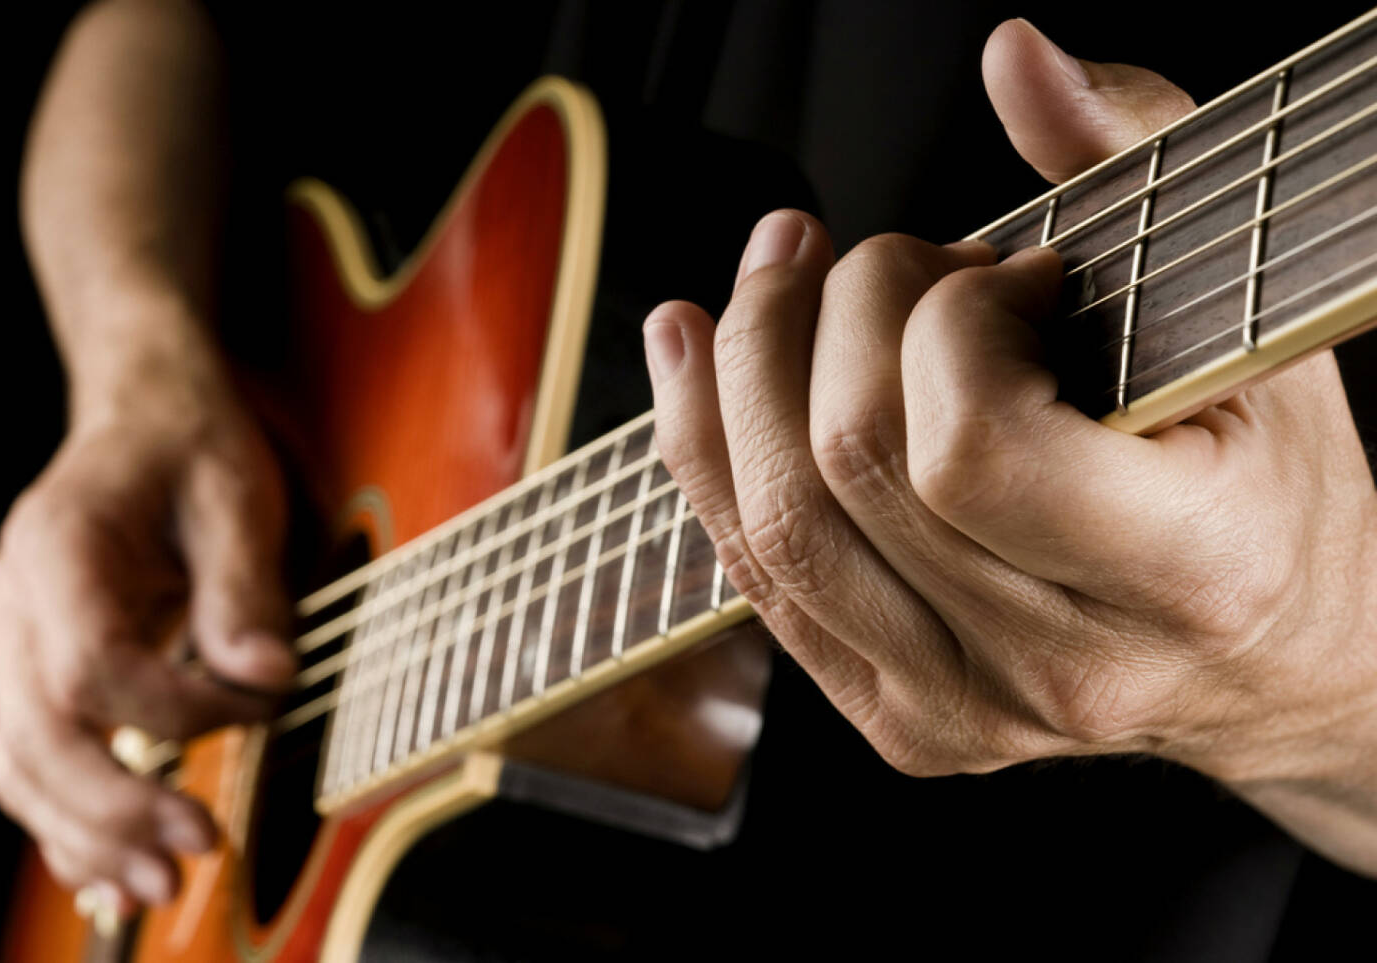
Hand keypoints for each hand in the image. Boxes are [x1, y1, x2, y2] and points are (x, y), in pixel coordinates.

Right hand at [0, 348, 295, 910]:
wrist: (141, 414)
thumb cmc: (189, 446)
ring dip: (85, 836)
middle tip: (198, 853)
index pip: (92, 666)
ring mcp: (10, 643)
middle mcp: (12, 603)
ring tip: (160, 888)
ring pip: (19, 765)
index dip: (178, 710)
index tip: (259, 703)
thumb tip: (262, 678)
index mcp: (56, 546)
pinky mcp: (31, 673)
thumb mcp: (237, 493)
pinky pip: (30, 763)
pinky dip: (68, 823)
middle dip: (117, 807)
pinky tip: (113, 871)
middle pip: (35, 734)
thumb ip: (245, 587)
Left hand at [645, 20, 1376, 873]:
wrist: (1274, 657)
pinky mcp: (896, 718)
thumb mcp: (1241, 305)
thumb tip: (1013, 58)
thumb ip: (1134, 157)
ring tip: (770, 272)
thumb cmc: (1269, 476)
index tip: (998, 276)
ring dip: (738, 367)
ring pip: (773, 526)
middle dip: (833, 314)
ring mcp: (963, 708)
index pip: (973, 447)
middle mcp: (1062, 665)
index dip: (946, 323)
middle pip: (848, 468)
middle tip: (883, 257)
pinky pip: (755, 573)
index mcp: (1185, 569)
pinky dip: (706, 447)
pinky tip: (694, 353)